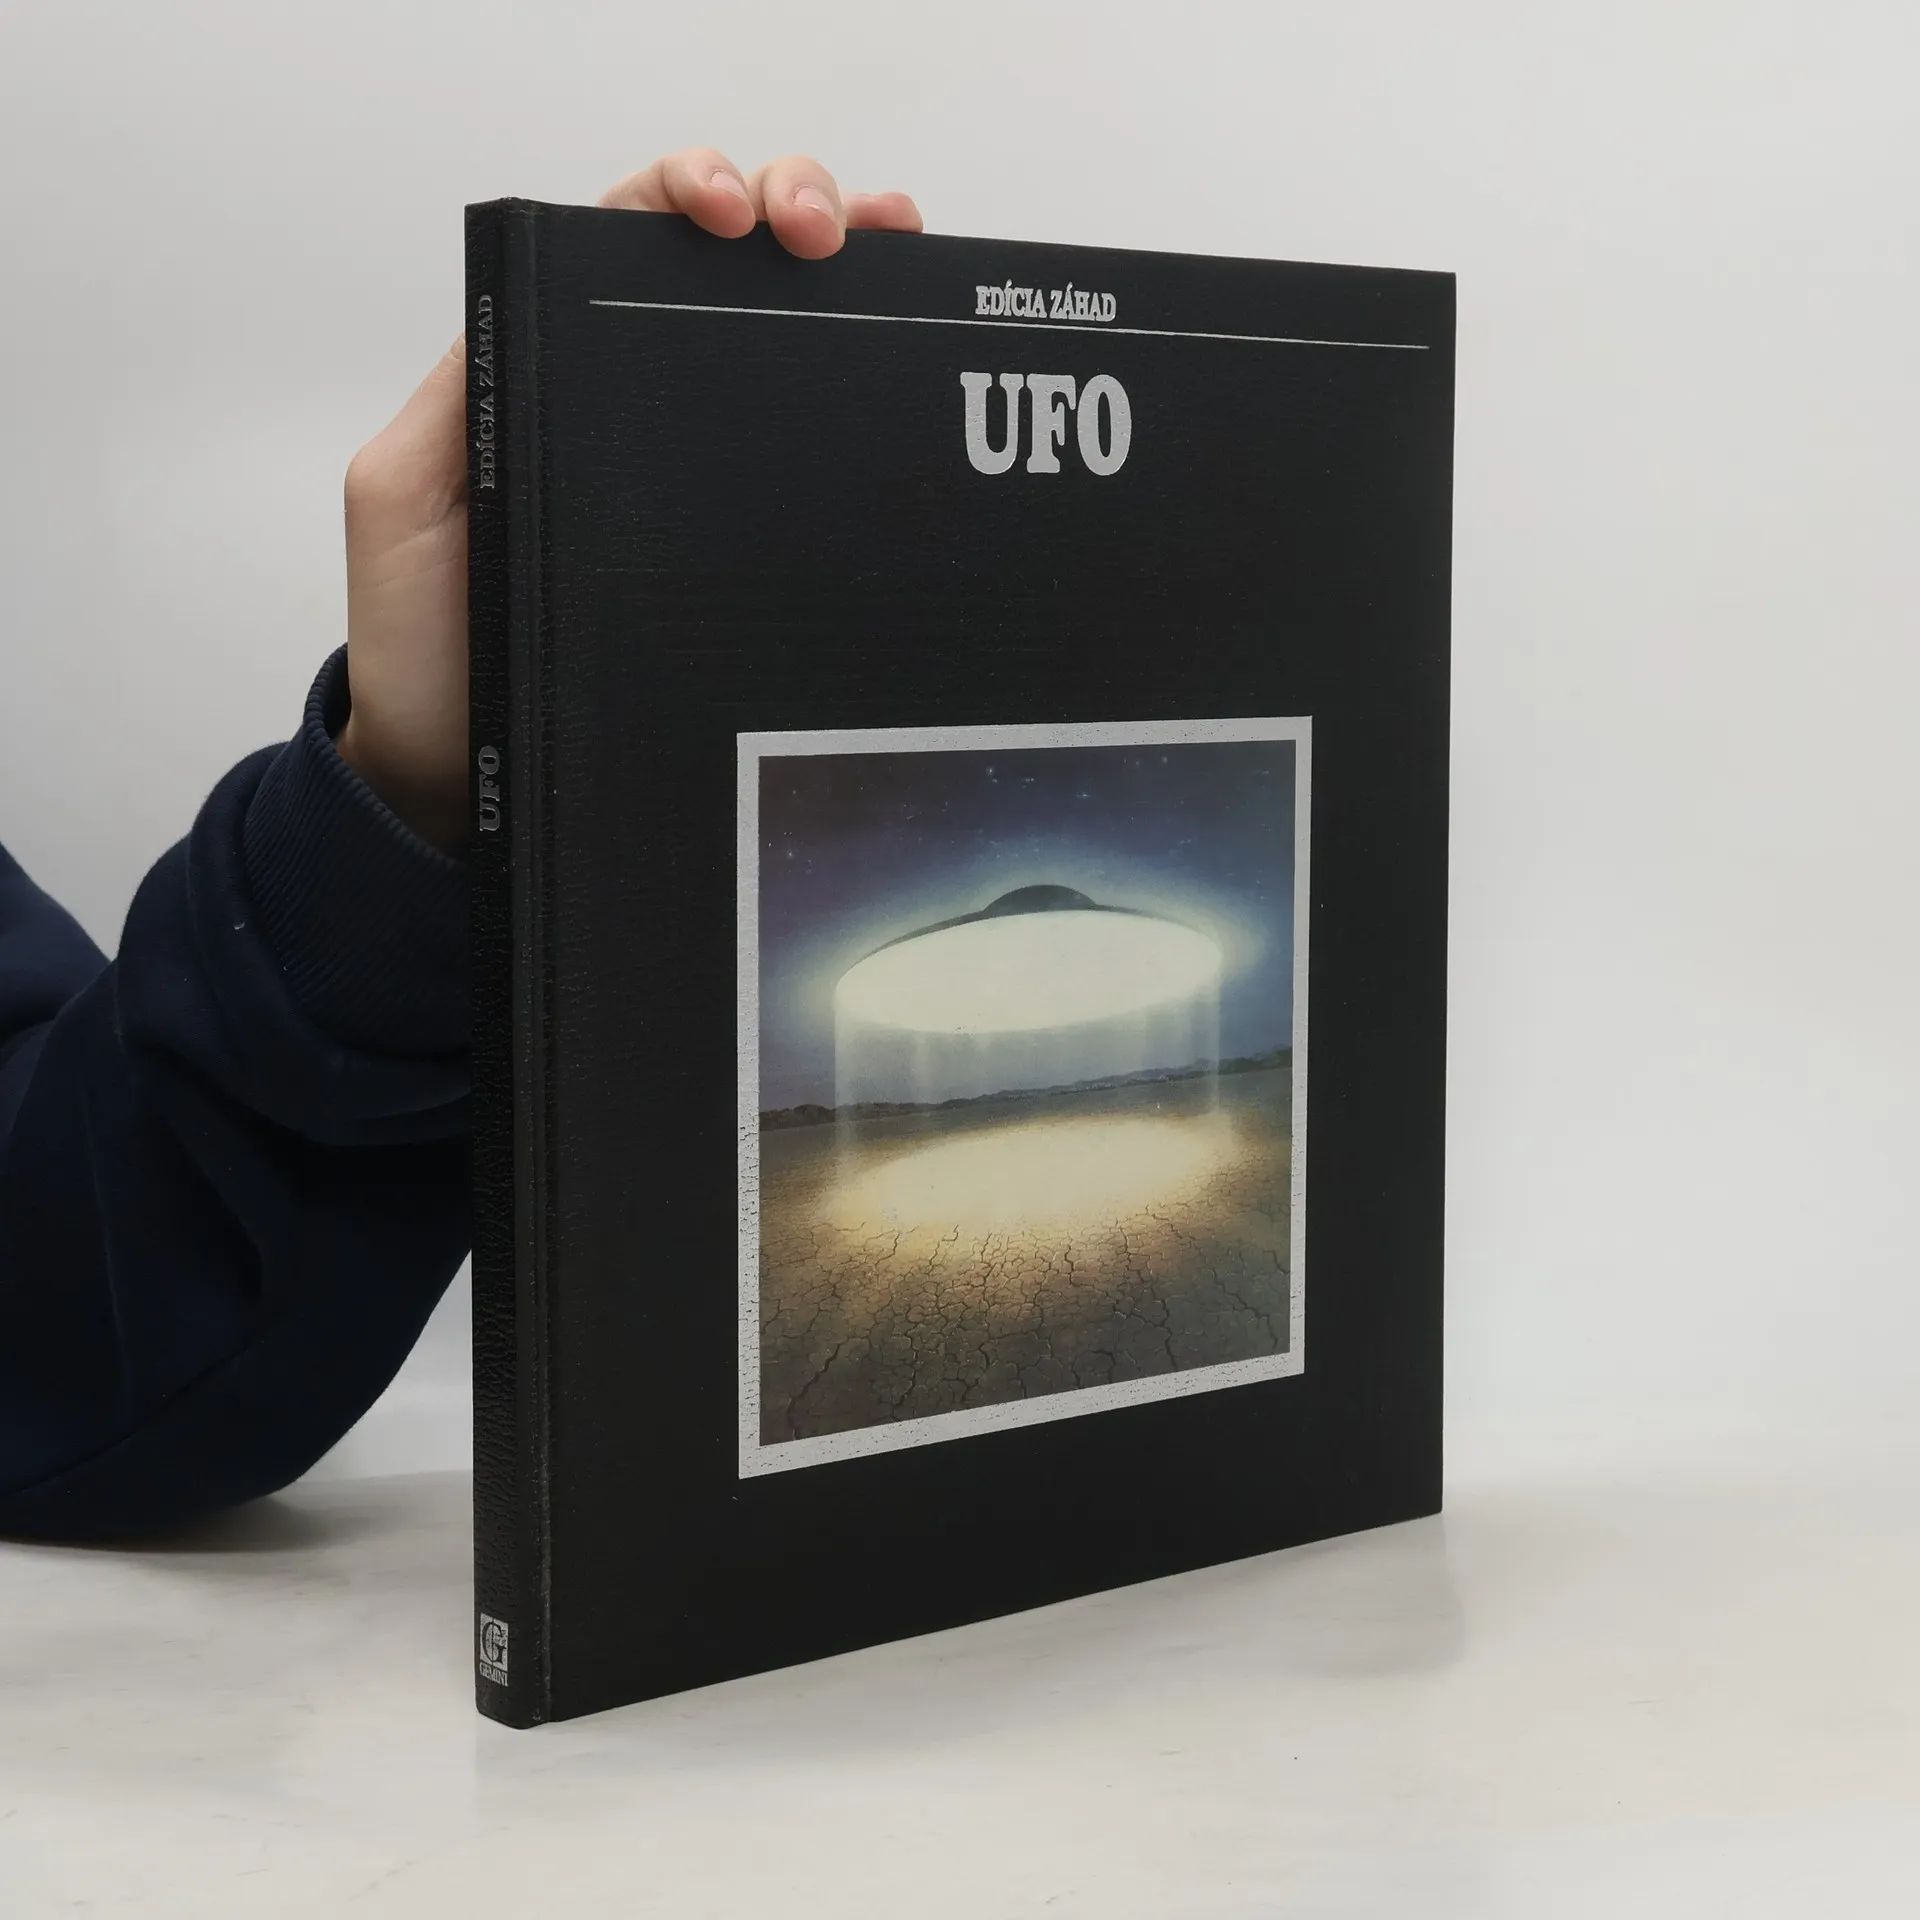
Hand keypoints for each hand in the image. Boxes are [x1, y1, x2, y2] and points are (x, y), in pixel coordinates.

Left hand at [337, 152, 922, 851]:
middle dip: (787, 202)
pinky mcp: (735, 531)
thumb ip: (457, 400)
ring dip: (845, 264)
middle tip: (828, 232)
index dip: (687, 190)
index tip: (732, 214)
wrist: (466, 767)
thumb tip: (542, 311)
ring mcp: (687, 460)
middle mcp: (623, 394)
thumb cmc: (429, 644)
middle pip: (722, 255)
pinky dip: (860, 371)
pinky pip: (801, 433)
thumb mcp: (402, 497)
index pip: (624, 229)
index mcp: (545, 361)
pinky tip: (901, 354)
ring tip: (890, 248)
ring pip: (776, 326)